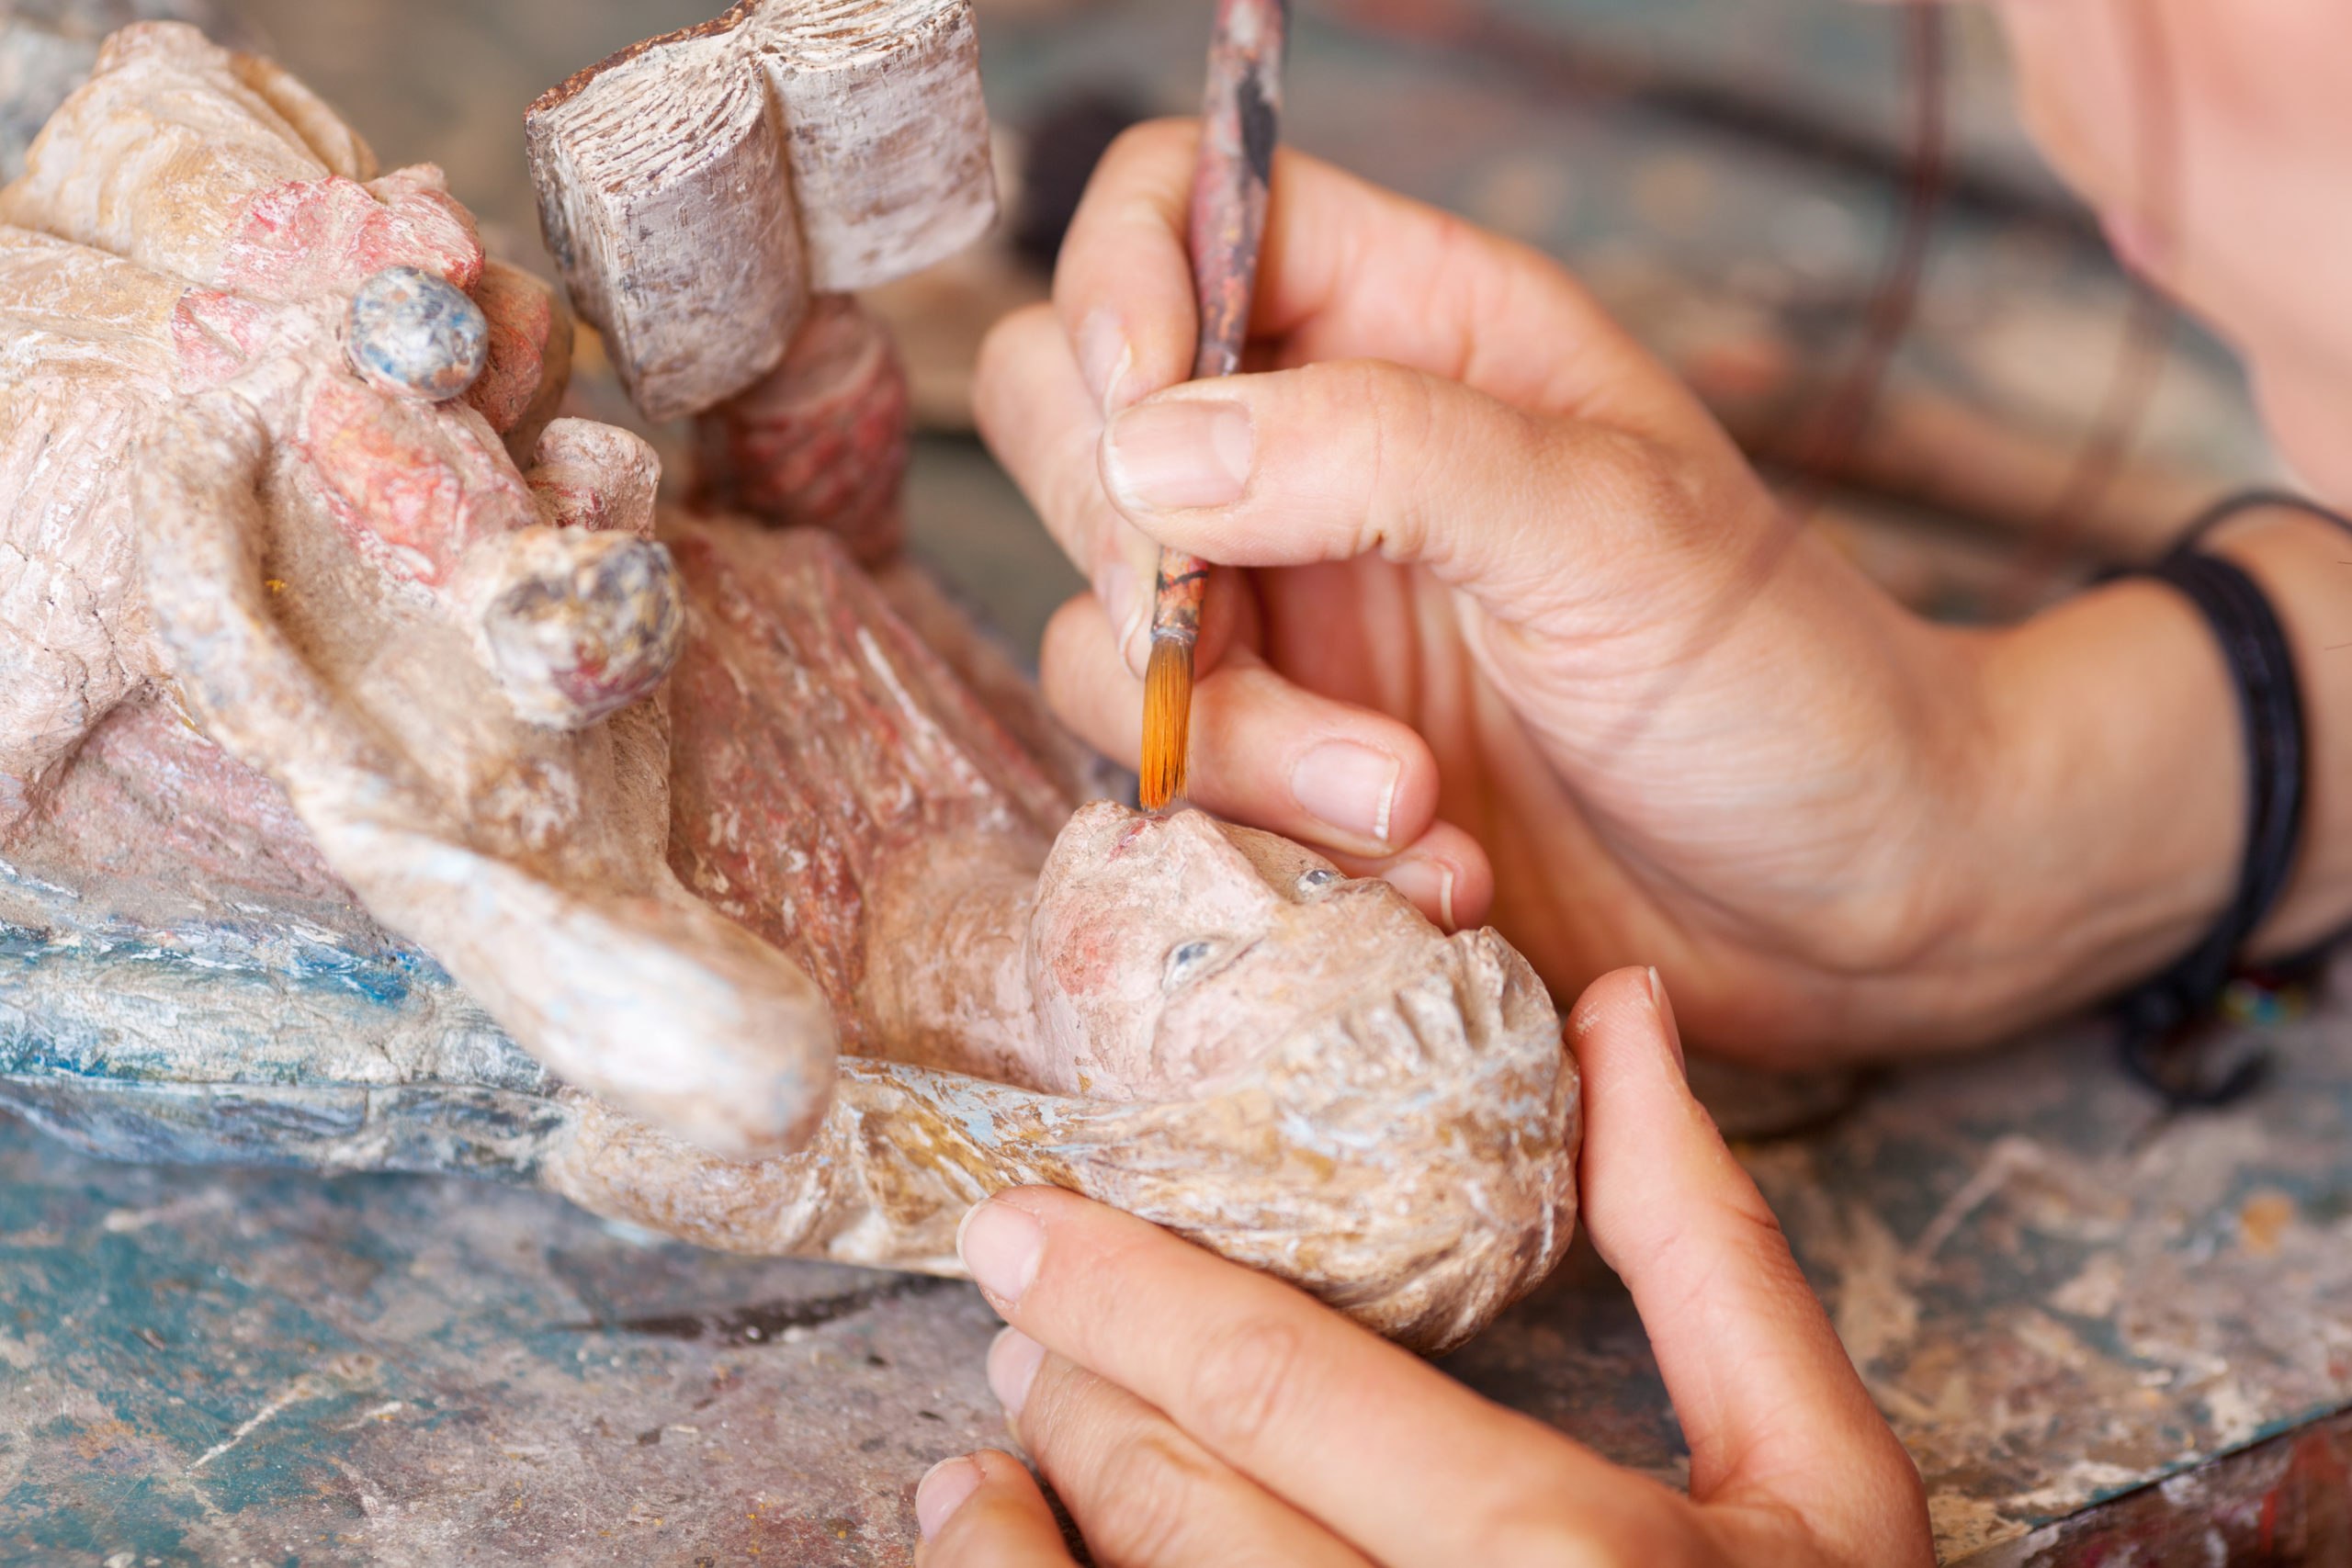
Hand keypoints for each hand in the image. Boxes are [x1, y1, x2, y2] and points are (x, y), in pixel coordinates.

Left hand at [909, 967, 1934, 1566]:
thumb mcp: (1822, 1473)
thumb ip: (1707, 1252)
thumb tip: (1620, 1010)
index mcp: (1574, 1566)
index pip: (1281, 1390)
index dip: (1123, 1293)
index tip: (1021, 1223)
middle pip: (1183, 1510)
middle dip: (1078, 1391)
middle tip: (1022, 1314)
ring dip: (1029, 1525)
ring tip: (1004, 1442)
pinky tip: (1011, 1554)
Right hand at [974, 121, 2264, 1059]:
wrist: (1851, 905)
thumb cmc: (1775, 678)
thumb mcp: (1604, 527)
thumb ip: (1377, 453)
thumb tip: (1142, 447)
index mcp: (1408, 328)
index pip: (1178, 209)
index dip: (1120, 286)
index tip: (1141, 421)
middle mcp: (1317, 462)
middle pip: (1075, 422)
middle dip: (1126, 554)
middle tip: (1222, 641)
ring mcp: (1287, 622)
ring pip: (1102, 636)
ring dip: (1223, 740)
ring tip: (1410, 805)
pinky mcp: (1283, 772)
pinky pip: (1168, 784)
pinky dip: (1261, 839)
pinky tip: (1423, 876)